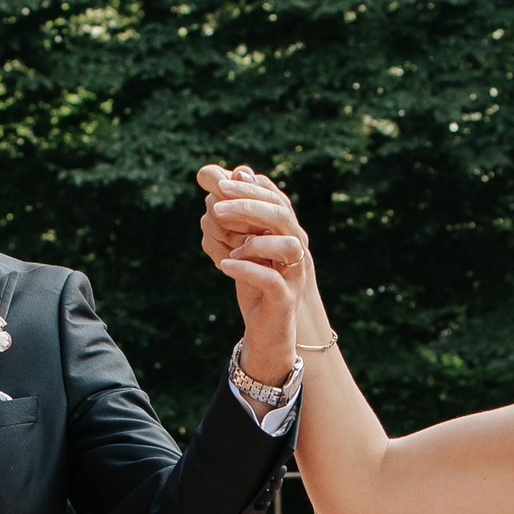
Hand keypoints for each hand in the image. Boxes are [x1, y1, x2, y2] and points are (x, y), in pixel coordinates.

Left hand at [197, 163, 316, 382]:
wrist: (267, 331)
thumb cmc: (254, 286)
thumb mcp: (241, 250)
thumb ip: (234, 221)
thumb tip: (220, 187)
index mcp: (286, 233)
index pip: (275, 199)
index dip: (250, 188)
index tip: (220, 182)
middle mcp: (295, 249)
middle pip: (282, 215)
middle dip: (249, 205)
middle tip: (217, 205)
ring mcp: (293, 274)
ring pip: (286, 245)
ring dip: (254, 241)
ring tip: (229, 247)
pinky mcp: (284, 299)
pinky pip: (270, 279)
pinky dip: (246, 270)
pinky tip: (225, 265)